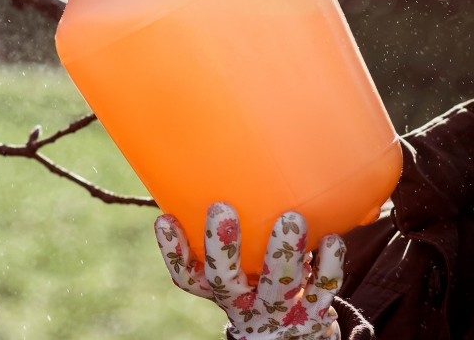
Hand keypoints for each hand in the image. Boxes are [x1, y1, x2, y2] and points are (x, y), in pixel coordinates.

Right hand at [155, 202, 344, 338]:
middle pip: (223, 279)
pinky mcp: (312, 314)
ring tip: (291, 218)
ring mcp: (277, 311)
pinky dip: (329, 265)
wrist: (291, 337)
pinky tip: (331, 239)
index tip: (164, 218)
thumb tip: (217, 172)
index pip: (186, 276)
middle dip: (221, 246)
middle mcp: (241, 303)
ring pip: (277, 284)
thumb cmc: (257, 287)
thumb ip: (230, 241)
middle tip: (221, 208)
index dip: (172, 251)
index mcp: (217, 290)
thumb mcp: (237, 273)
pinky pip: (323, 289)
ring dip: (283, 251)